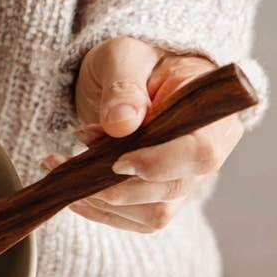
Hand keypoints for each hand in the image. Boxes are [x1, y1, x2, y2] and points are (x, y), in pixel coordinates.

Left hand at [44, 36, 244, 232]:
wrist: (128, 82)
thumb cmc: (134, 63)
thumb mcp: (123, 57)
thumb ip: (123, 86)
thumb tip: (122, 124)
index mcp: (210, 112)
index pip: (199, 152)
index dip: (159, 164)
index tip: (117, 162)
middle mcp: (207, 153)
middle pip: (173, 191)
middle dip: (119, 187)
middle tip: (76, 166)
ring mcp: (186, 181)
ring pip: (153, 214)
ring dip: (102, 200)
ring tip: (66, 169)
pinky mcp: (161, 199)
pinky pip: (134, 220)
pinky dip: (98, 210)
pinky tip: (73, 191)